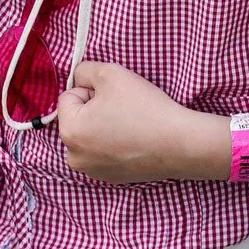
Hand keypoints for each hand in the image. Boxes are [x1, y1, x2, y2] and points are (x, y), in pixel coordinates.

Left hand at [56, 62, 193, 182]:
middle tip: (124, 107)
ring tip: (131, 123)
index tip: (115, 95)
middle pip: (78, 118)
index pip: (69, 96)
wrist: (178, 143)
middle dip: (96, 109)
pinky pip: (104, 151)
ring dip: (104, 126)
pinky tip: (135, 139)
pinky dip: (115, 143)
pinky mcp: (110, 178)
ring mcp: (92, 171)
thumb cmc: (143, 107)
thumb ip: (85, 70)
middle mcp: (74, 157)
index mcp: (69, 131)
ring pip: (90, 135)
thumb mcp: (110, 73)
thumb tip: (78, 78)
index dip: (92, 90)